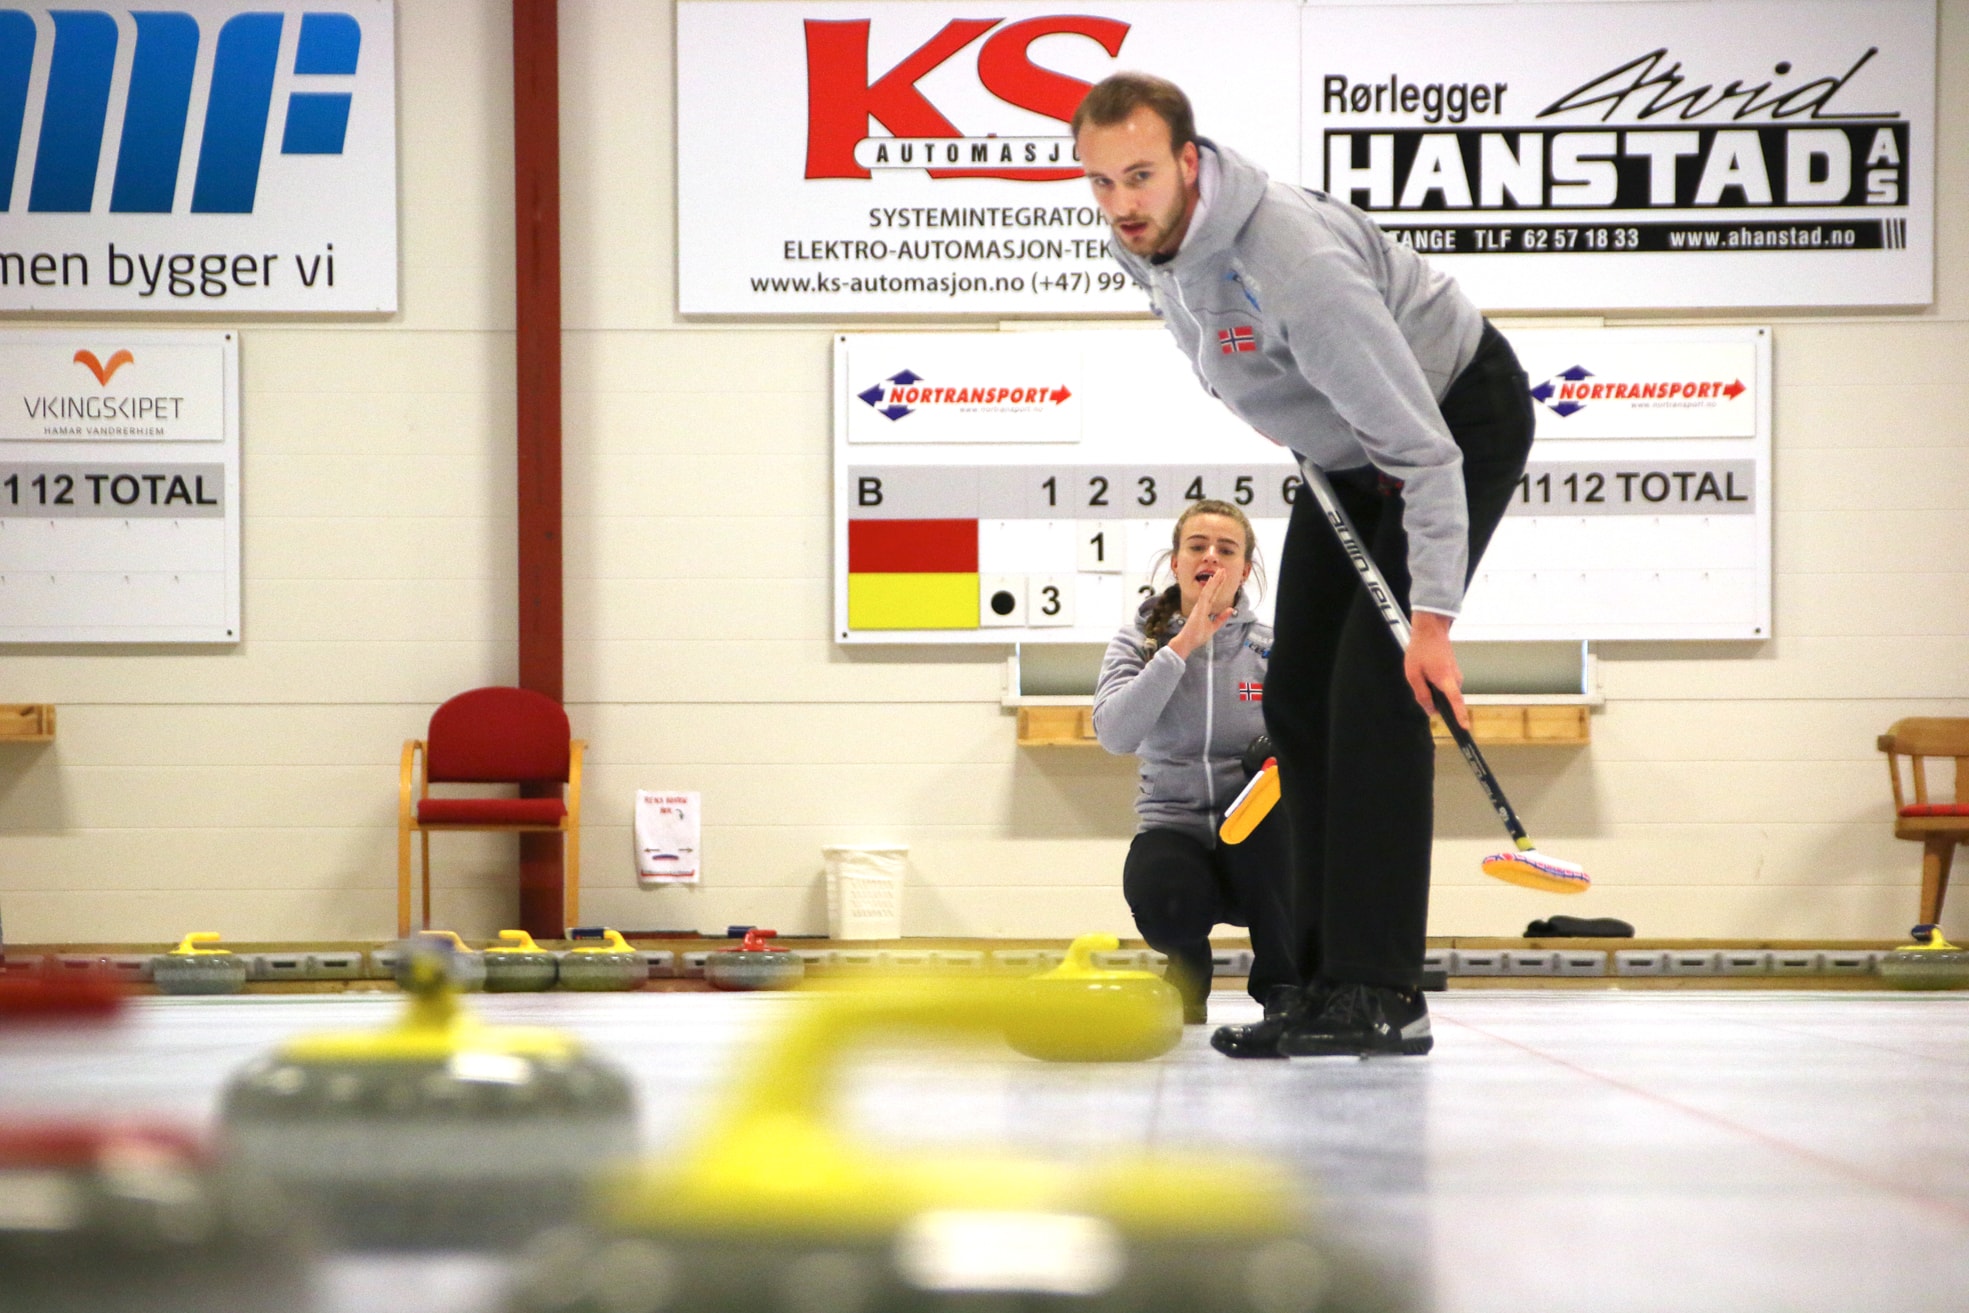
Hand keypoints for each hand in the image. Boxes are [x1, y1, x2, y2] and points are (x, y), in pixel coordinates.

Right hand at [1166, 566, 1240, 657]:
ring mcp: (1199, 607)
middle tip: (1223, 569)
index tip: (1224, 577)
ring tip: (1220, 572)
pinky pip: (1204, 597)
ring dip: (1215, 581)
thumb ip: (1221, 618)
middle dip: (1218, 580)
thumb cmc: (1196, 636)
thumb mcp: (1213, 626)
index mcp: (1205, 608)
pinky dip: (1209, 588)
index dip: (1219, 585)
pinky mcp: (1198, 610)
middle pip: (1211, 590)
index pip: (1213, 594)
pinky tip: (1212, 581)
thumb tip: (1231, 609)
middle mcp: (1201, 605)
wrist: (1186, 642)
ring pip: (1208, 590)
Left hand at [1405, 610, 1467, 729]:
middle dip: (1434, 700)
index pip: (1456, 702)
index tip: (1465, 728)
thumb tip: (1430, 711)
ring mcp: (1456, 676)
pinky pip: (1445, 686)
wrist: (1430, 630)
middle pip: (1447, 701)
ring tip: (1422, 672)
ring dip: (1433, 690)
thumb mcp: (1413, 674)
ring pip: (1444, 693)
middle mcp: (1456, 679)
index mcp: (1446, 680)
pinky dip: (1435, 684)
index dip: (1460, 716)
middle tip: (1421, 681)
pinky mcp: (1454, 673)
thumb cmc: (1420, 650)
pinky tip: (1426, 672)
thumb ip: (1421, 694)